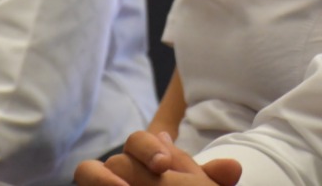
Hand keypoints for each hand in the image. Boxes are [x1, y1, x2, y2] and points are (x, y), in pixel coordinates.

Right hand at [74, 131, 242, 185]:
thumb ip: (212, 180)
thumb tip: (233, 169)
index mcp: (148, 161)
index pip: (139, 140)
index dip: (149, 148)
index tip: (164, 165)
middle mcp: (124, 172)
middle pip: (117, 158)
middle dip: (129, 167)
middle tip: (143, 182)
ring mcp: (108, 183)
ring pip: (87, 171)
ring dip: (99, 178)